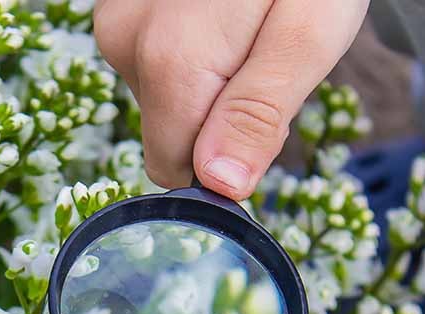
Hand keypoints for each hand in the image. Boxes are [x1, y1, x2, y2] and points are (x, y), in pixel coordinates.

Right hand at [94, 0, 367, 199]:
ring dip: (208, 83)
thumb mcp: (309, 35)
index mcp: (171, 62)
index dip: (224, 161)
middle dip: (218, 118)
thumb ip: (259, 113)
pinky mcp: (118, 7)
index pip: (177, 169)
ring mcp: (115, 20)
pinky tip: (222, 14)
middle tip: (265, 61)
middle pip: (168, 133)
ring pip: (160, 99)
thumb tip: (221, 184)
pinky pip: (152, 63)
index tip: (266, 116)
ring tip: (248, 27)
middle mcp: (125, 42)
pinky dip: (191, 54)